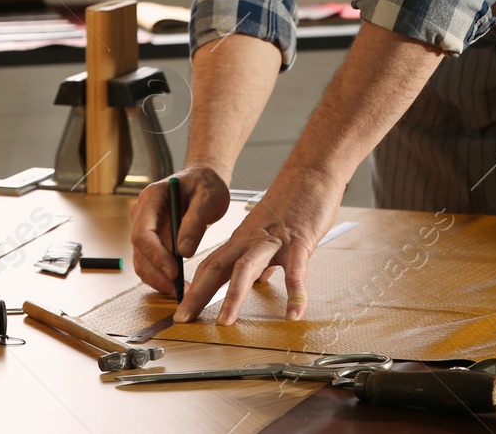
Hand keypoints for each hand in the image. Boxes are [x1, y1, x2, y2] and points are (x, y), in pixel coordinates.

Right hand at [129, 165, 230, 297]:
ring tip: (180, 292)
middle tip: (178, 289)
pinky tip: (177, 287)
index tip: (173, 271)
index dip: (156, 255)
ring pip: (142, 261)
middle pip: (140, 250)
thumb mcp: (208, 196)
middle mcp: (142, 215)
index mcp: (151, 198)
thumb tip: (184, 251)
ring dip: (158, 280)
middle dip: (157, 273)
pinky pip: (150, 264)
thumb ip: (196, 220)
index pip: (144, 232)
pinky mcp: (153, 242)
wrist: (203, 181)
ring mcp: (145, 229)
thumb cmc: (205, 184)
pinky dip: (160, 278)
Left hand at [175, 169, 344, 324]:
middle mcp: (251, 240)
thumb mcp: (269, 229)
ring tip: (224, 323)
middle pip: (217, 267)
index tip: (183, 310)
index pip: (211, 265)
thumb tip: (261, 278)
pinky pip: (295, 271)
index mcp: (243, 239)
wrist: (312, 172)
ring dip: (232, 297)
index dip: (194, 288)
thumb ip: (263, 255)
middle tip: (183, 319)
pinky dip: (294, 294)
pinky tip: (293, 314)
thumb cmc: (293, 200)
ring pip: (246, 268)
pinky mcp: (299, 242)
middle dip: (198, 294)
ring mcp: (274, 241)